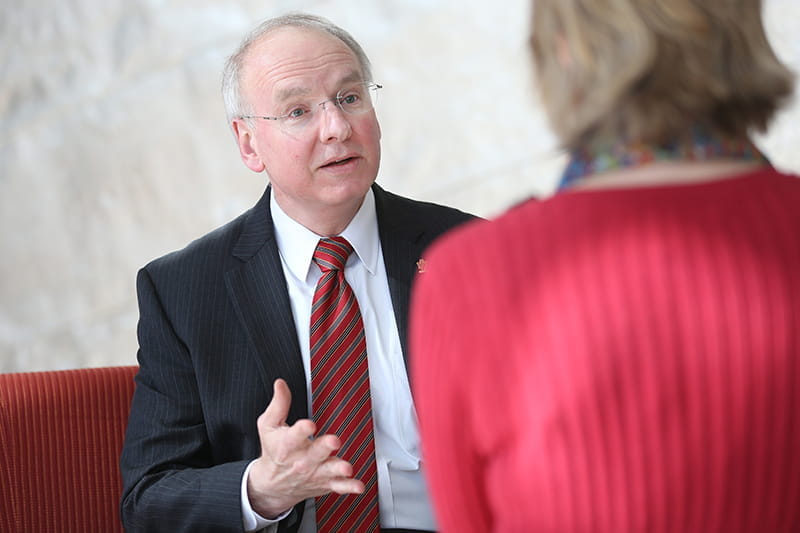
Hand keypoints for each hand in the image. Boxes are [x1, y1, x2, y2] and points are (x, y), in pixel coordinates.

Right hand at [247, 379, 364, 517]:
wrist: (271, 484)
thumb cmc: (273, 451)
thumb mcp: (268, 426)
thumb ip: (278, 404)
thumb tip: (281, 383)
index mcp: (286, 445)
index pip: (293, 436)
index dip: (301, 430)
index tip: (308, 425)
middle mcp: (301, 460)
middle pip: (314, 453)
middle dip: (324, 447)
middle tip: (333, 441)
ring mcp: (314, 473)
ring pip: (328, 471)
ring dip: (338, 469)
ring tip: (346, 468)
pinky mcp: (324, 482)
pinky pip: (338, 486)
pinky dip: (348, 487)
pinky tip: (358, 486)